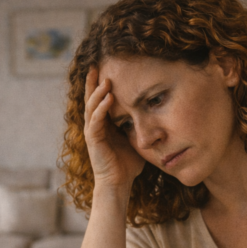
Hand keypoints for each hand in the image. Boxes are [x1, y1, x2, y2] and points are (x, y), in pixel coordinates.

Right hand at [83, 67, 145, 189]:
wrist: (118, 183)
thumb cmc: (127, 164)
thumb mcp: (135, 139)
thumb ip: (139, 127)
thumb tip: (155, 116)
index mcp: (103, 124)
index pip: (99, 100)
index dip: (100, 85)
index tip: (105, 68)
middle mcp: (94, 126)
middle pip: (91, 99)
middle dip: (92, 82)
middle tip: (95, 64)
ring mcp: (92, 132)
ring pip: (91, 107)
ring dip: (97, 92)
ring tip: (105, 79)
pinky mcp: (93, 140)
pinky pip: (96, 121)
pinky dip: (101, 108)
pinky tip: (108, 98)